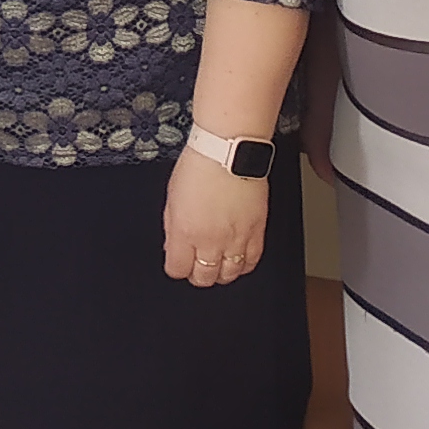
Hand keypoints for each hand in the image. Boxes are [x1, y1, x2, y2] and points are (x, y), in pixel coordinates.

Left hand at [163, 147, 268, 284]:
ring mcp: (235, 238)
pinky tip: (238, 258)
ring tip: (218, 264)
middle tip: (198, 266)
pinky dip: (243, 265)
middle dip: (198, 275)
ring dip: (221, 273)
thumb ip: (172, 228)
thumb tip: (173, 247)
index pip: (178, 269)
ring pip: (229, 274)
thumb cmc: (199, 166)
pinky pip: (251, 261)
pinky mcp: (256, 232)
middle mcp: (210, 240)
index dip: (177, 268)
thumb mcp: (172, 198)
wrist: (230, 151)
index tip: (179, 263)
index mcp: (184, 231)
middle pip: (204, 277)